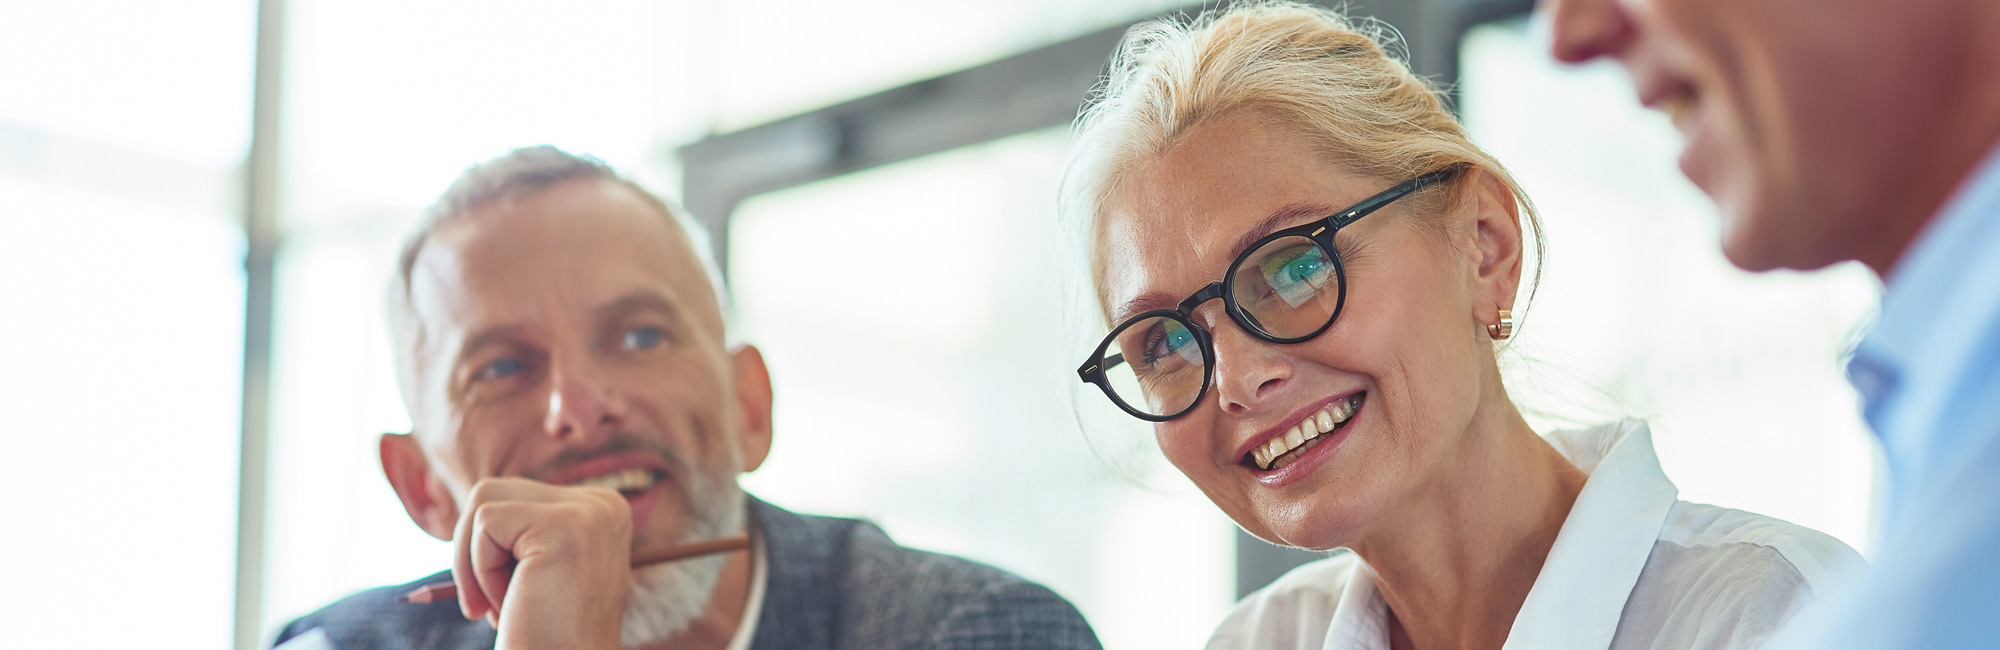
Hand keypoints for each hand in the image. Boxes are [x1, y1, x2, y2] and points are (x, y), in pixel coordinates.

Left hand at [451, 477, 632, 649]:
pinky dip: (480, 571)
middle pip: (495, 489)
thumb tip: (485, 491)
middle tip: (490, 607)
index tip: (511, 598)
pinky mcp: (565, 525)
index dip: (491, 548)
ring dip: (474, 562)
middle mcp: (604, 504)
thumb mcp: (543, 569)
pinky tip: (510, 605)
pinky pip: (485, 522)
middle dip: (475, 551)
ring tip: (499, 606)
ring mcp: (590, 511)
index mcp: (603, 510)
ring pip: (484, 499)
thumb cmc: (546, 635)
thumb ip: (528, 527)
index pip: (515, 495)